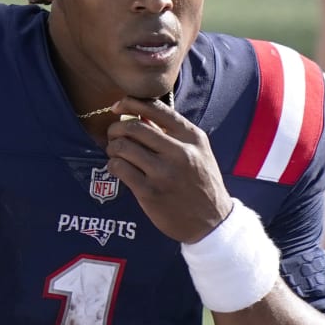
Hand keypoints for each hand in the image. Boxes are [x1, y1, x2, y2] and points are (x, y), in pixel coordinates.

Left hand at [105, 97, 233, 242]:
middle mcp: (180, 152)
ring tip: (115, 152)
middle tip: (113, 135)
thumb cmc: (201, 183)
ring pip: (123, 146)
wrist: (212, 222)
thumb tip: (139, 114)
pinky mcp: (150, 192)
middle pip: (134, 127)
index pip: (156, 108)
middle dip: (116, 128)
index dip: (130, 102)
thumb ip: (173, 133)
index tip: (116, 106)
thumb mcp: (198, 152)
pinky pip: (119, 168)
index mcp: (192, 137)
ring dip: (112, 147)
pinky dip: (113, 164)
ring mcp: (163, 173)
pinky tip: (117, 168)